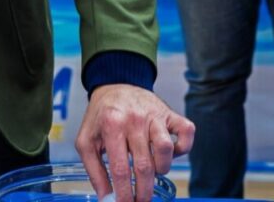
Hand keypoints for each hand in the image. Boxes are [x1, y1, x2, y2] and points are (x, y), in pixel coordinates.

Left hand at [75, 85, 193, 201]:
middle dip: (143, 191)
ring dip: (161, 168)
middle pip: (145, 165)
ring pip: (166, 149)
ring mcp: (154, 114)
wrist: (114, 84)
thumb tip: (106, 199)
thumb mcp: (87, 140)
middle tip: (140, 200)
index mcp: (111, 123)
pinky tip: (169, 153)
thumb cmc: (101, 116)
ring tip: (151, 169)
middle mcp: (134, 118)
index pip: (120, 168)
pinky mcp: (170, 112)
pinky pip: (186, 132)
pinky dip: (183, 148)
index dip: (124, 193)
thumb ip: (94, 171)